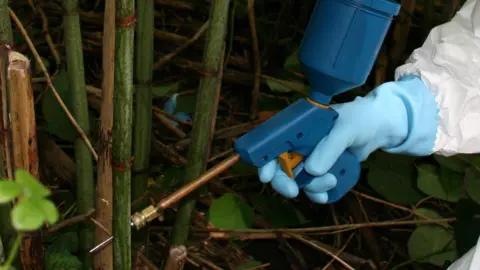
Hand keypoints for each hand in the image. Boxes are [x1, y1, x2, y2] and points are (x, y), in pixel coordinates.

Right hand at [258, 75, 438, 202]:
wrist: (381, 128)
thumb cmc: (360, 119)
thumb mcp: (346, 128)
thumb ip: (330, 146)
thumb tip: (312, 170)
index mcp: (298, 128)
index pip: (273, 144)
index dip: (265, 160)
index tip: (266, 176)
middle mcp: (300, 144)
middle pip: (280, 167)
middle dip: (284, 181)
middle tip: (293, 191)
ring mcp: (311, 159)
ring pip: (298, 180)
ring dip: (310, 186)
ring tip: (332, 180)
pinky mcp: (323, 171)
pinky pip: (314, 187)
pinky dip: (318, 193)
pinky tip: (327, 195)